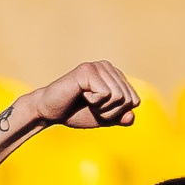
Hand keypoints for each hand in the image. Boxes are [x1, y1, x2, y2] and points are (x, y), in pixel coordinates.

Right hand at [24, 61, 140, 131]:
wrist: (49, 112)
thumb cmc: (75, 113)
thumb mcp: (103, 118)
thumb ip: (120, 117)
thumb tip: (131, 116)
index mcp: (115, 76)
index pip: (134, 100)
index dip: (117, 113)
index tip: (99, 109)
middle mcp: (108, 67)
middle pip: (128, 99)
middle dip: (110, 112)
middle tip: (91, 107)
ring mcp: (98, 66)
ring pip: (119, 97)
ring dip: (101, 108)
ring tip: (86, 100)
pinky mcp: (87, 70)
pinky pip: (105, 94)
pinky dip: (94, 102)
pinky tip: (81, 95)